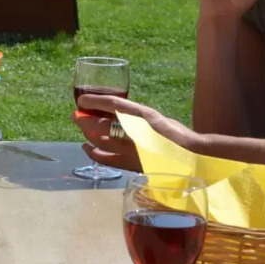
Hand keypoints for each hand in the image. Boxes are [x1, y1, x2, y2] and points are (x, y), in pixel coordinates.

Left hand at [72, 92, 200, 173]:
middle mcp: (133, 132)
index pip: (111, 105)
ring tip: (81, 126)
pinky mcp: (127, 164)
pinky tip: (86, 147)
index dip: (94, 101)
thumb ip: (134, 116)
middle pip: (99, 124)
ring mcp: (128, 150)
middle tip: (76, 114)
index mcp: (142, 116)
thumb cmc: (174, 135)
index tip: (82, 99)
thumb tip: (114, 115)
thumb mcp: (152, 118)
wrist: (189, 158)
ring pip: (98, 140)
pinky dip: (92, 151)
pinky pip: (103, 157)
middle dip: (84, 119)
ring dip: (86, 132)